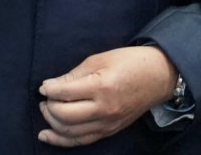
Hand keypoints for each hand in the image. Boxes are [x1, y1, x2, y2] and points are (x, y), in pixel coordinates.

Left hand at [38, 46, 177, 146]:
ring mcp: (107, 123)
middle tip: (45, 97)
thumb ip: (75, 74)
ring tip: (45, 111)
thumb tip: (51, 86)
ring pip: (70, 132)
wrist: (157, 76)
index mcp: (101, 86)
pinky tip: (48, 135)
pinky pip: (82, 140)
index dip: (49, 89)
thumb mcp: (100, 59)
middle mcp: (104, 109)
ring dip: (52, 123)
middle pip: (65, 115)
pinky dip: (62, 140)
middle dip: (49, 107)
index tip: (43, 86)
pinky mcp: (109, 131)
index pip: (65, 93)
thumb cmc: (128, 61)